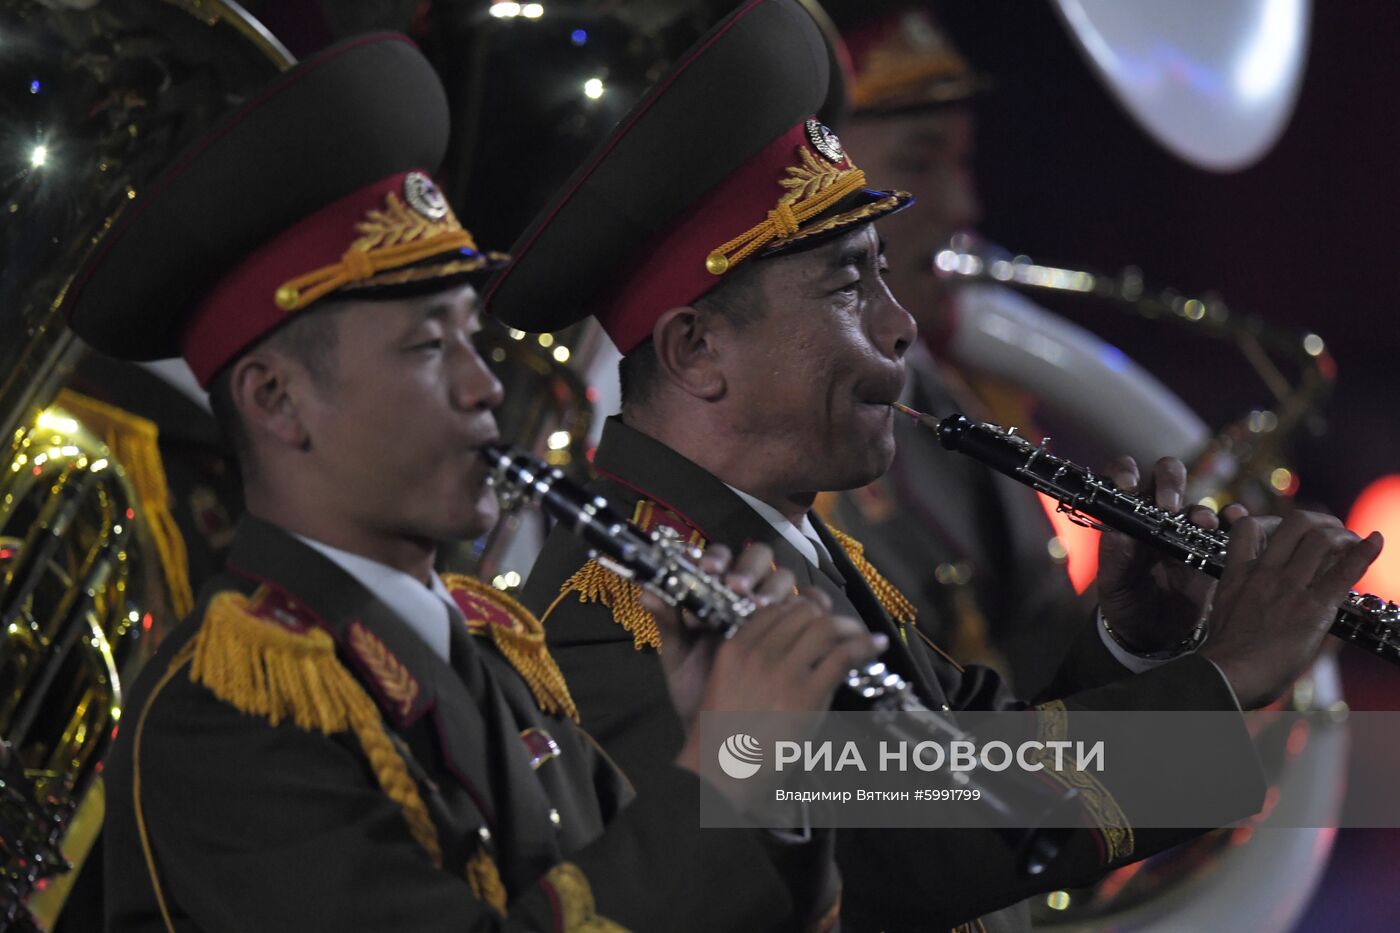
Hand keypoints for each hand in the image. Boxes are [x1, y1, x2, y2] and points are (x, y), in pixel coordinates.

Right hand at [646, 543, 885, 772]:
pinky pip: (842, 656)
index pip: (774, 610)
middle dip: (825, 616)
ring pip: (824, 628)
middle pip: (801, 613)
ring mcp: (783, 672)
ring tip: (862, 636)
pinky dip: (864, 646)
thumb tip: (792, 651)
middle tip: (841, 628)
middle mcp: (759, 654)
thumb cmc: (722, 739)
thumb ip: (752, 664)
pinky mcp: (806, 694)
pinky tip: (875, 646)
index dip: (800, 609)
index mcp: (735, 650)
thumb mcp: (725, 687)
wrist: (722, 773)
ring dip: (849, 628)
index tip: (814, 616)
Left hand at [1097, 456, 1248, 652]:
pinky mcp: (1213, 548)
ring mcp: (1188, 530)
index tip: (1127, 486)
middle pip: (1167, 476)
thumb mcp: (1114, 584)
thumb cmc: (1127, 603)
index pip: (1124, 478)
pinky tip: (1236, 522)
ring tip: (1204, 525)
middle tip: (1170, 507)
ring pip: (1199, 501)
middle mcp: (1158, 515)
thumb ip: (1114, 557)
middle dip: (1170, 483)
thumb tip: (1119, 533)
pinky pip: (1229, 526)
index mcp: (1127, 517)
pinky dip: (1235, 519)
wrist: (1155, 635)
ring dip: (1202, 509)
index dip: (1125, 473)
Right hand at [1201, 511, 1380, 708]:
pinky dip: (1363, 553)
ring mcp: (1289, 587)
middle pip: (1294, 524)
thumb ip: (1241, 594)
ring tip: (1353, 541)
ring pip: (1320, 540)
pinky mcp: (1313, 608)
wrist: (1227, 674)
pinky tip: (1375, 541)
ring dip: (1343, 535)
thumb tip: (1257, 596)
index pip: (1248, 527)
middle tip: (1330, 531)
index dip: (1272, 521)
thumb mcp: (1224, 611)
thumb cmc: (1224, 655)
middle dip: (1319, 521)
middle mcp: (1264, 573)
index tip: (1286, 530)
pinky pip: (1342, 572)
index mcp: (1238, 574)